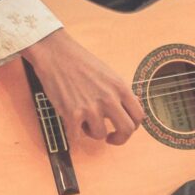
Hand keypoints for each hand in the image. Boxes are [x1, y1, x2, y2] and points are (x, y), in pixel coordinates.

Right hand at [21, 27, 143, 145]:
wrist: (56, 54)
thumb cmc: (81, 62)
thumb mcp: (109, 74)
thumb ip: (120, 92)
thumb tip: (132, 106)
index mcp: (120, 87)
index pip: (138, 116)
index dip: (133, 127)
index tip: (123, 128)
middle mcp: (109, 98)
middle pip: (126, 130)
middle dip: (119, 139)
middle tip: (110, 138)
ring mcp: (90, 107)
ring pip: (100, 135)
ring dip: (91, 131)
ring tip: (84, 119)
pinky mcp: (72, 114)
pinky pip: (77, 136)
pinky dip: (74, 133)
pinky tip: (71, 122)